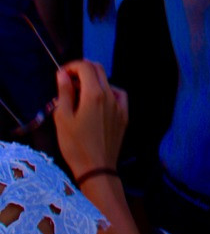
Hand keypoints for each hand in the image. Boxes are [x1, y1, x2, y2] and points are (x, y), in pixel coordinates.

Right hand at [53, 60, 127, 180]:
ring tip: (80, 93)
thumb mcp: (63, 118)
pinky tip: (100, 100)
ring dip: (94, 81)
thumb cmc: (75, 145)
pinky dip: (108, 91)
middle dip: (82, 69)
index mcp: (94, 94)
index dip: (72, 66)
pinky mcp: (124, 115)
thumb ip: (64, 92)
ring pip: (108, 81)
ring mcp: (119, 105)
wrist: (97, 168)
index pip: (85, 67)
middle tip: (69, 81)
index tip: (62, 74)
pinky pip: (118, 94)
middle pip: (98, 70)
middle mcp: (110, 95)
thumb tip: (63, 74)